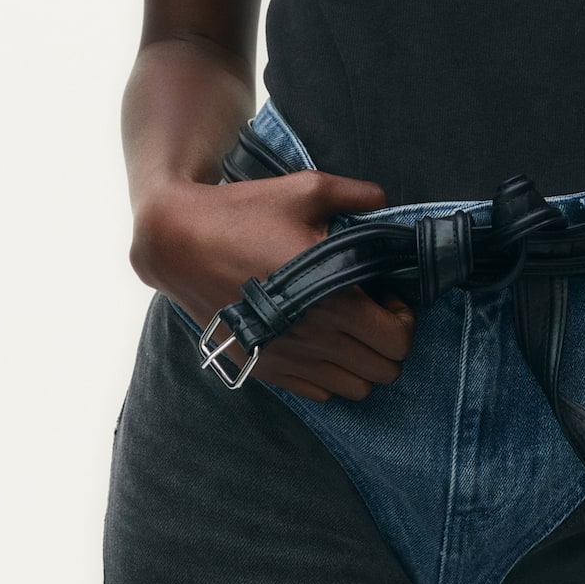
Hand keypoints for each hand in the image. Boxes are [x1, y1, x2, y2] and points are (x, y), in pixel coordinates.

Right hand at [131, 170, 415, 400]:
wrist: (180, 243)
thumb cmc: (245, 213)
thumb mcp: (306, 190)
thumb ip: (357, 195)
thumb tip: (384, 201)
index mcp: (335, 298)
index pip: (399, 340)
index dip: (404, 319)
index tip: (387, 297)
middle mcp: (316, 338)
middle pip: (384, 370)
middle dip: (388, 341)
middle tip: (372, 311)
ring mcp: (289, 359)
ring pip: (356, 389)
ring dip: (361, 361)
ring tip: (346, 328)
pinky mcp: (265, 368)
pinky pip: (320, 393)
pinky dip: (330, 374)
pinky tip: (317, 340)